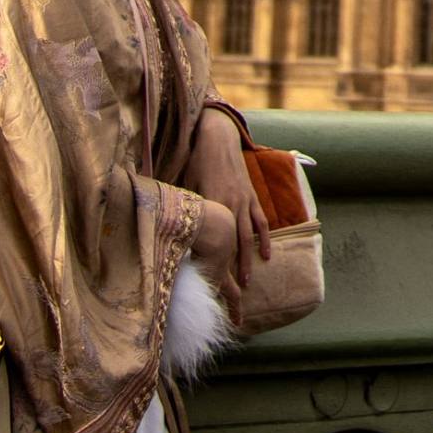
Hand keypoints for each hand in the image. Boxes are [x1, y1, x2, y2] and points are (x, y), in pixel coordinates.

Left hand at [187, 106, 272, 300]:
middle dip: (234, 271)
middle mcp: (231, 207)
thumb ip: (183, 208)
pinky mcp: (252, 196)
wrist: (217, 138)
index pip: (214, 242)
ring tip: (246, 283)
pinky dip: (264, 239)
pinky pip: (260, 222)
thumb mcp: (184, 185)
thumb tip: (166, 228)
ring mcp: (244, 202)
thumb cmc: (196, 161)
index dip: (213, 264)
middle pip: (234, 245)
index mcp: (212, 205)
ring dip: (248, 260)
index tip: (209, 285)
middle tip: (234, 295)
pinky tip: (266, 255)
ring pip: (248, 237)